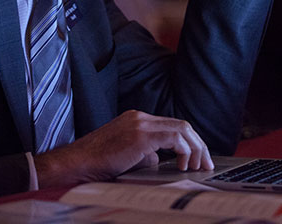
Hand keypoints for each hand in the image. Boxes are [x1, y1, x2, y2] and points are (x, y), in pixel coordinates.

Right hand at [33, 110, 213, 187]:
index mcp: (137, 120)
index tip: (197, 158)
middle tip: (205, 162)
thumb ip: (145, 154)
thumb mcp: (126, 156)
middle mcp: (140, 117)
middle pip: (181, 125)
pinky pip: (174, 137)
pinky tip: (183, 164)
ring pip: (181, 128)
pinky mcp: (140, 135)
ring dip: (195, 148)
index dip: (189, 142)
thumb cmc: (96, 164)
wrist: (76, 164)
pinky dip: (184, 150)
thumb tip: (160, 161)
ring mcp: (140, 123)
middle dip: (199, 144)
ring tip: (197, 165)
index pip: (172, 126)